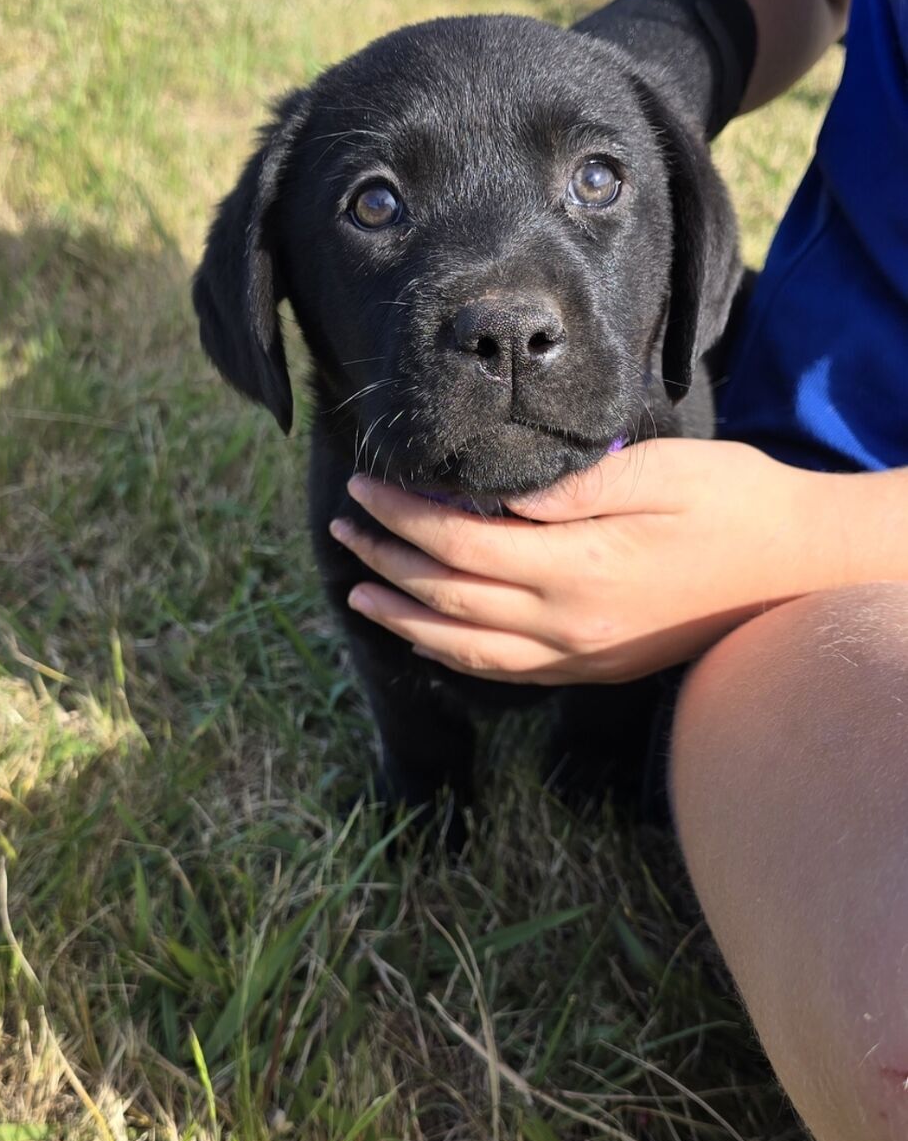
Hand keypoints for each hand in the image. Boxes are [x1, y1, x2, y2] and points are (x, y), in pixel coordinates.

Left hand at [330, 441, 835, 684]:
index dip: (403, 515)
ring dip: (404, 615)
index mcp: (579, 566)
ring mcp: (580, 654)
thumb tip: (500, 499)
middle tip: (344, 524)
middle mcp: (569, 623)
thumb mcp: (662, 471)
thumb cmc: (736, 502)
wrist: (797, 568)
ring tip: (358, 586)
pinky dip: (452, 649)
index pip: (460, 543)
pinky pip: (503, 669)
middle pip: (449, 595)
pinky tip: (428, 630)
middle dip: (387, 558)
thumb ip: (576, 489)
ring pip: (466, 644)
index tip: (366, 483)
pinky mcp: (593, 668)